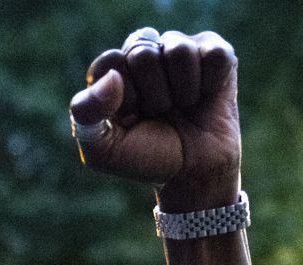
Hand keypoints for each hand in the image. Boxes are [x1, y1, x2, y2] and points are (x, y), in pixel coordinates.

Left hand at [70, 28, 240, 209]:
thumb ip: (86, 114)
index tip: (132, 120)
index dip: (125, 98)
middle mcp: (146, 52)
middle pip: (143, 54)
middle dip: (153, 96)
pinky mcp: (216, 55)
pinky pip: (214, 56)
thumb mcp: (103, 150)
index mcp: (114, 70)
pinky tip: (206, 96)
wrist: (192, 176)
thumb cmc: (148, 158)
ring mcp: (181, 50)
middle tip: (161, 114)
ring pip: (179, 52)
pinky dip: (211, 84)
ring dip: (182, 92)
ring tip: (183, 107)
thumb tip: (112, 77)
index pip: (111, 62)